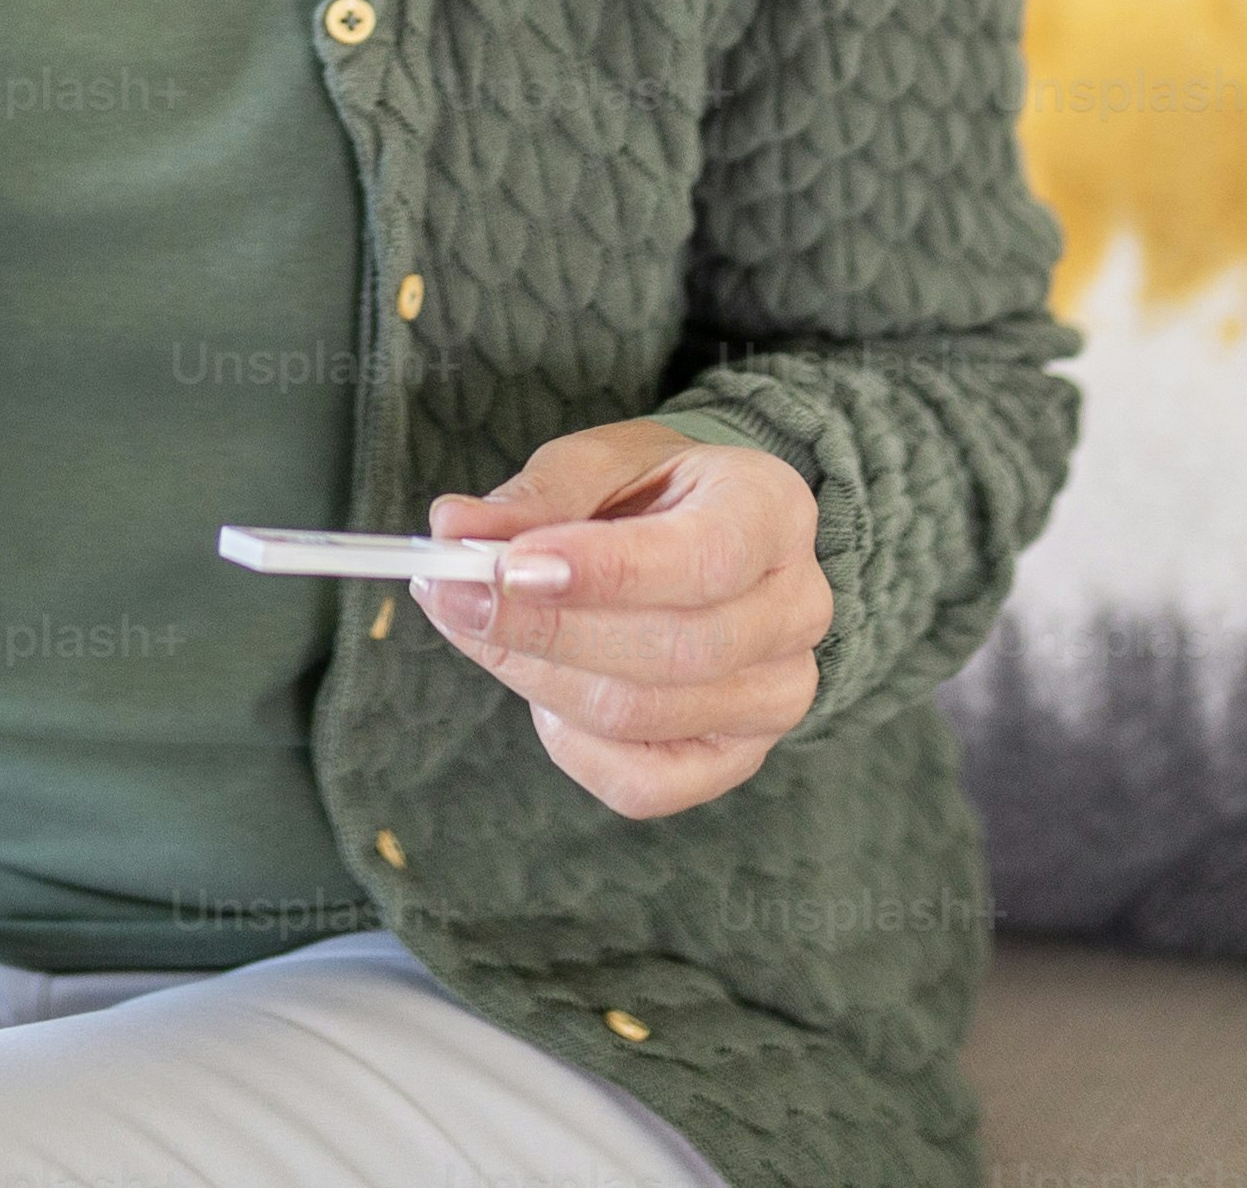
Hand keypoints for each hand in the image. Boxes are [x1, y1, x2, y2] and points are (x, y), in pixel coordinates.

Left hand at [415, 420, 829, 820]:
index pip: (704, 558)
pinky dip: (569, 742)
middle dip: (545, 630)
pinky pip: (638, 782)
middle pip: (674, 651)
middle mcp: (796, 609)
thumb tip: (453, 530)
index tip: (506, 565)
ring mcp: (776, 695)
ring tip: (474, 624)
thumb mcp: (597, 465)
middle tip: (449, 594)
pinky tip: (543, 689)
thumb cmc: (649, 495)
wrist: (703, 537)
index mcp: (774, 511)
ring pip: (642, 717)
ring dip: (535, 676)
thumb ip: (532, 499)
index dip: (605, 572)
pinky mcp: (735, 759)